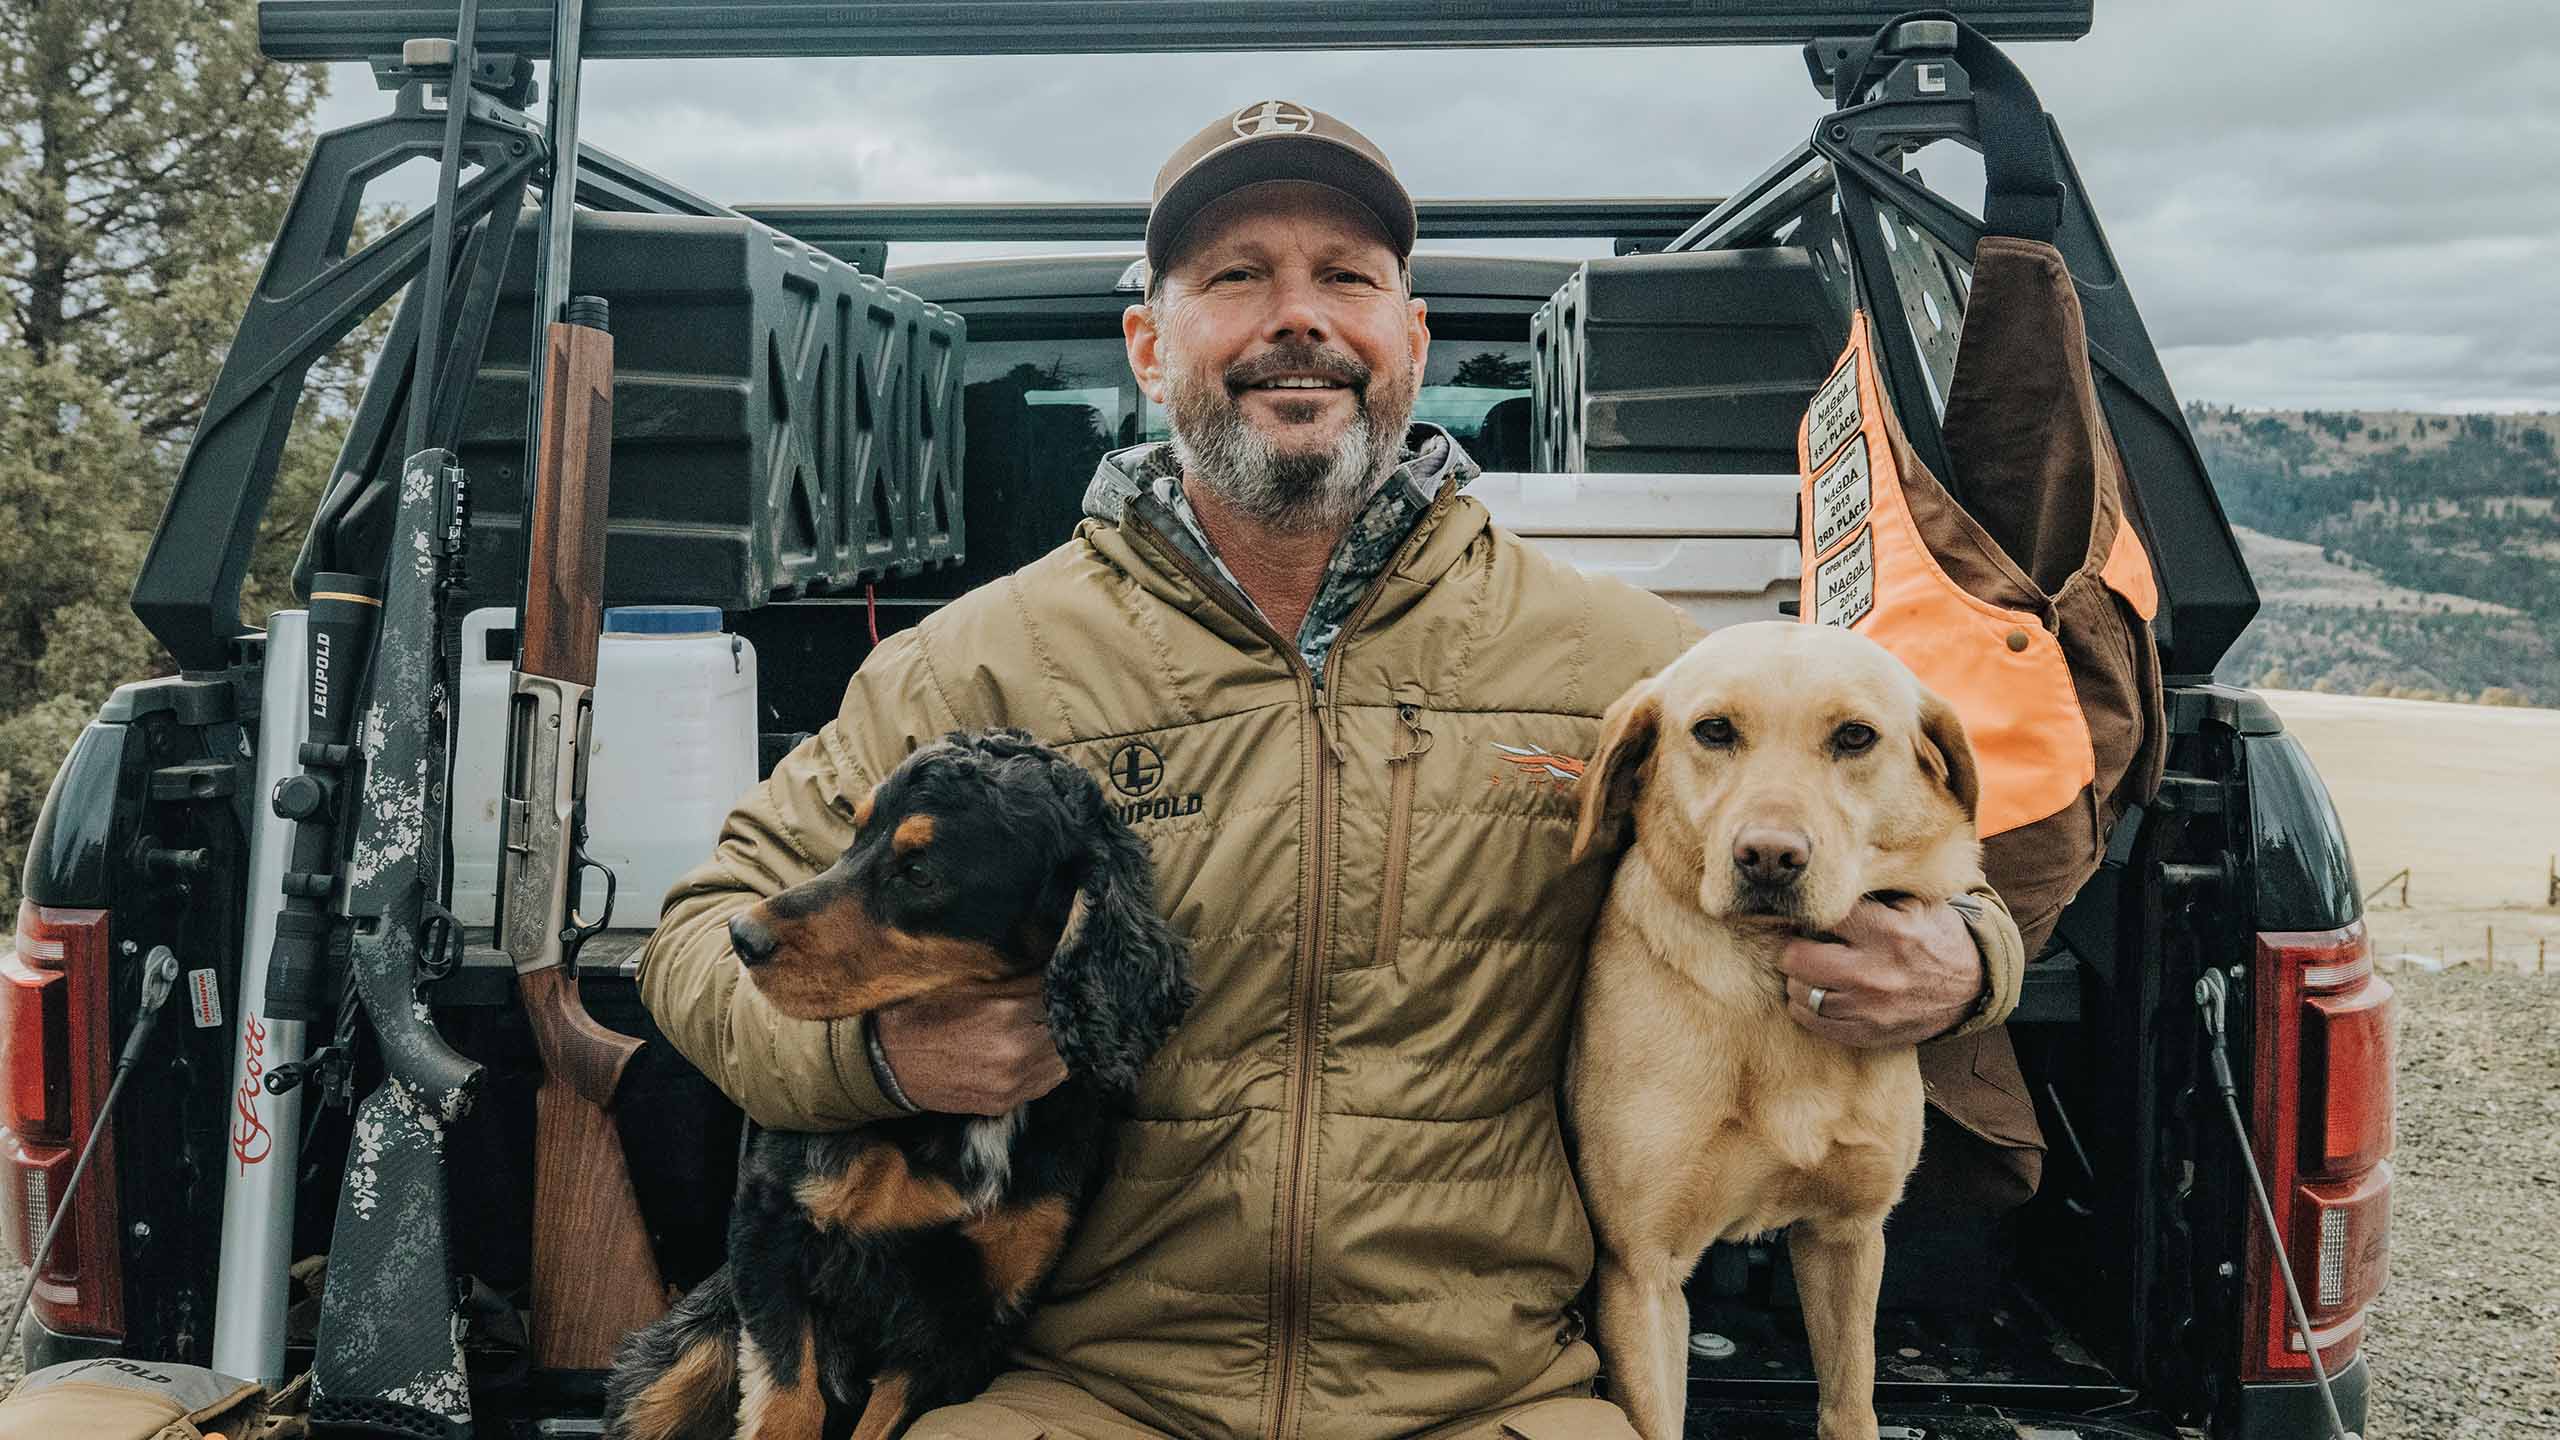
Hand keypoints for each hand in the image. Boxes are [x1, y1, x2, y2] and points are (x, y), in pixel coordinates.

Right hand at [871, 975, 1067, 1114]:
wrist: (889, 1063)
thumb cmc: (927, 1014)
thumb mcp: (970, 984)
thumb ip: (1018, 978)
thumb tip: (1053, 965)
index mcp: (1008, 1011)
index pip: (1061, 994)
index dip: (1065, 984)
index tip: (1065, 978)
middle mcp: (1017, 1050)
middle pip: (1069, 1028)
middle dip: (1066, 1013)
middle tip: (1060, 1002)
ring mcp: (1013, 1082)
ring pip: (1064, 1059)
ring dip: (1060, 1041)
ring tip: (1047, 1027)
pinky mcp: (1006, 1102)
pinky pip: (1047, 1082)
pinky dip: (1048, 1065)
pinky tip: (1035, 1051)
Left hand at [1779, 894, 1983, 1048]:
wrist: (1973, 987)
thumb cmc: (1938, 937)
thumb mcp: (1918, 902)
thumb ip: (1876, 889)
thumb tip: (1833, 870)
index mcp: (1887, 931)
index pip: (1821, 917)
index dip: (1807, 912)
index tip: (1804, 913)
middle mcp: (1874, 972)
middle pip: (1796, 958)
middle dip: (1792, 947)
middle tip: (1797, 942)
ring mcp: (1870, 1009)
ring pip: (1800, 994)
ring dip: (1799, 979)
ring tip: (1809, 969)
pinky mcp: (1869, 1034)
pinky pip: (1815, 1023)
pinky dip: (1808, 1007)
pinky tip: (1818, 993)